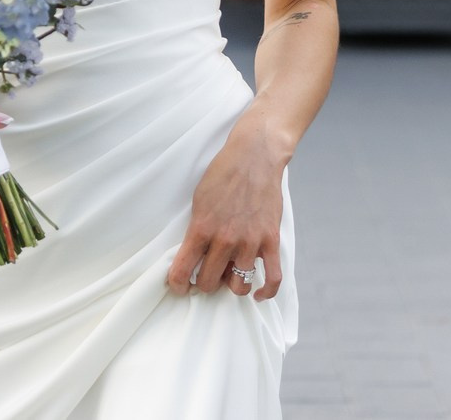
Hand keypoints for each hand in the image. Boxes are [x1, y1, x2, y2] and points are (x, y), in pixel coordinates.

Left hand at [166, 122, 287, 300]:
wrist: (254, 156)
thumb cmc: (223, 175)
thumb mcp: (198, 200)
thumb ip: (197, 229)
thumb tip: (194, 256)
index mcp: (202, 228)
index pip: (183, 270)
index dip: (178, 284)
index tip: (179, 286)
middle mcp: (225, 240)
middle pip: (209, 283)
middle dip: (203, 284)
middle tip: (204, 277)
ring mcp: (250, 242)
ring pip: (238, 286)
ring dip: (231, 285)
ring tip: (228, 275)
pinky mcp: (271, 241)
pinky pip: (272, 278)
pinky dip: (265, 292)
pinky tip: (256, 293)